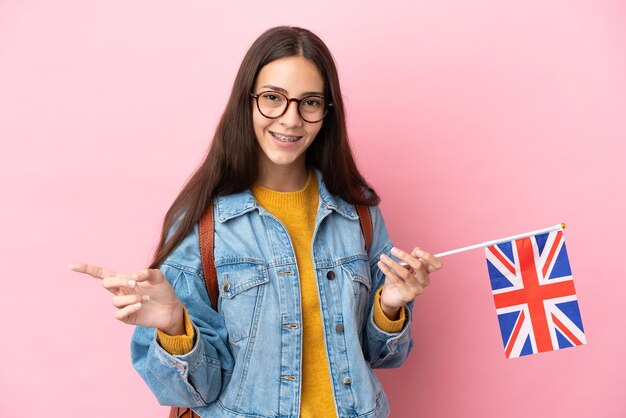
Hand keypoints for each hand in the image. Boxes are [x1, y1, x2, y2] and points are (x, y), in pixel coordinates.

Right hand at [69, 263, 184, 334]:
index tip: (71, 266)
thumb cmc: (164, 291)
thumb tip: (135, 275)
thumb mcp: (159, 277)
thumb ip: (147, 273)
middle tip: (135, 283)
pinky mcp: (127, 317)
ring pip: (115, 301)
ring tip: (144, 297)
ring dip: (130, 297)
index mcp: (124, 280)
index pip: (101, 274)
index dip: (86, 269)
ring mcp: (123, 305)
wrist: (172, 309)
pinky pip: (119, 314)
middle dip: (118, 281)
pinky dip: (128, 308)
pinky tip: (139, 304)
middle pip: (106, 283)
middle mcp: (121, 292)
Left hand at [376, 247, 442, 318]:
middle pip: (419, 266)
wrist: (390, 295)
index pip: (436, 264)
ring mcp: (417, 289)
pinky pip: (397, 280)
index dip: (429, 257)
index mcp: (426, 272)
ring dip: (392, 263)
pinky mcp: (408, 295)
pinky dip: (387, 271)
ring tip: (382, 257)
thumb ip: (411, 258)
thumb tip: (417, 249)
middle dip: (405, 256)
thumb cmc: (398, 278)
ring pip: (406, 273)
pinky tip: (381, 265)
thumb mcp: (404, 266)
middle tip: (392, 250)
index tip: (417, 251)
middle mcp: (424, 281)